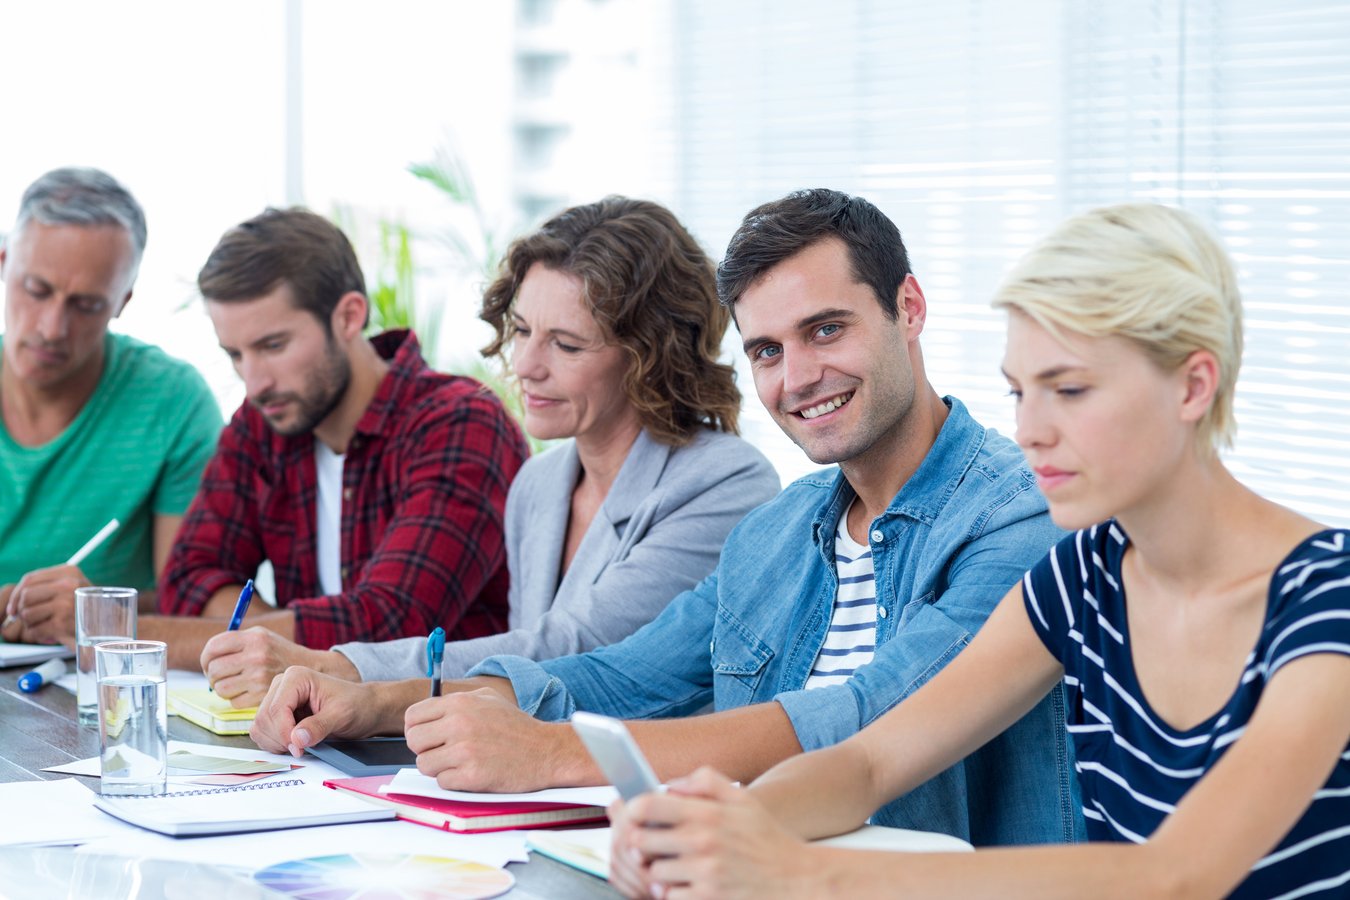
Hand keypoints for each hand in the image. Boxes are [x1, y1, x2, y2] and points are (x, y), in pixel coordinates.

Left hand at [4, 565, 88, 645]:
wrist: (113, 627)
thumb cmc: (89, 609)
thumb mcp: (74, 588)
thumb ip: (48, 587)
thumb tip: (15, 602)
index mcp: (70, 572)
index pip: (30, 578)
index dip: (16, 595)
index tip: (14, 608)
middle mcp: (68, 585)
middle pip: (26, 596)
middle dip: (22, 610)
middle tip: (30, 618)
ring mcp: (65, 603)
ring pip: (27, 614)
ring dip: (32, 624)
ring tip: (46, 625)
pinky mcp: (62, 622)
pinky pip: (34, 630)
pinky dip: (39, 635)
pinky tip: (51, 634)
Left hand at [202, 627, 357, 707]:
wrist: (312, 669)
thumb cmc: (282, 653)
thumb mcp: (263, 636)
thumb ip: (236, 641)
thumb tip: (208, 655)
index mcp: (254, 638)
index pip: (213, 647)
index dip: (206, 657)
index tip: (209, 662)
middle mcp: (256, 656)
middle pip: (214, 669)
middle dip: (213, 675)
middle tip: (221, 675)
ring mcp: (259, 677)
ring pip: (221, 688)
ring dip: (224, 689)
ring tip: (235, 684)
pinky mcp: (262, 696)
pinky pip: (234, 702)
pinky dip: (237, 700)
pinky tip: (247, 692)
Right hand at [251, 667, 392, 755]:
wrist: (362, 708)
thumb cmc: (355, 705)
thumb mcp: (341, 715)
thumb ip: (319, 726)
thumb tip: (297, 738)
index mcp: (296, 677)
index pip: (276, 710)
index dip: (284, 733)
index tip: (300, 748)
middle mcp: (281, 686)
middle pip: (264, 719)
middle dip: (281, 740)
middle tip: (303, 749)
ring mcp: (276, 699)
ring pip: (259, 728)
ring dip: (276, 743)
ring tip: (301, 745)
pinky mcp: (275, 714)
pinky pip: (262, 734)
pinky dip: (275, 744)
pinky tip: (294, 744)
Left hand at [404, 689, 570, 791]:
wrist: (546, 751)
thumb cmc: (516, 727)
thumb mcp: (487, 699)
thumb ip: (455, 702)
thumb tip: (426, 713)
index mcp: (460, 703)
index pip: (413, 716)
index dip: (417, 728)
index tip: (428, 736)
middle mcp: (459, 724)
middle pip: (414, 741)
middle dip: (426, 749)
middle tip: (444, 751)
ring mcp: (465, 750)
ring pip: (424, 764)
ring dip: (438, 767)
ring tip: (460, 763)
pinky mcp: (472, 776)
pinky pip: (442, 782)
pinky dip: (453, 781)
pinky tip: (471, 773)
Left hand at [618, 767, 815, 899]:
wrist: (797, 880)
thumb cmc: (766, 838)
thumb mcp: (742, 799)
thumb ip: (704, 781)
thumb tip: (669, 784)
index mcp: (707, 813)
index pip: (646, 806)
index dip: (632, 811)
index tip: (636, 817)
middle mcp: (703, 841)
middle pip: (640, 842)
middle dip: (641, 845)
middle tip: (650, 846)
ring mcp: (704, 873)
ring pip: (653, 873)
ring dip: (659, 872)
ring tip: (675, 868)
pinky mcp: (707, 899)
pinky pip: (669, 897)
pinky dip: (674, 894)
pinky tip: (688, 886)